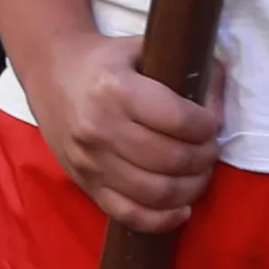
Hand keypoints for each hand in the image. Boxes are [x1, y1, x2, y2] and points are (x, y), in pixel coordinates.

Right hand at [11, 14, 221, 237]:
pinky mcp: (85, 183)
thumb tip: (218, 107)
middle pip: (172, 159)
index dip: (208, 125)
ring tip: (199, 173)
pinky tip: (181, 208)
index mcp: (115, 88)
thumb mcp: (143, 49)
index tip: (212, 123)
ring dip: (191, 187)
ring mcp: (90, 161)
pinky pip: (129, 214)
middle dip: (204, 157)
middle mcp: (99, 127)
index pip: (179, 119)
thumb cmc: (105, 62)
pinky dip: (162, 219)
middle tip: (210, 149)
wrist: (50, 74)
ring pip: (156, 192)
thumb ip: (188, 69)